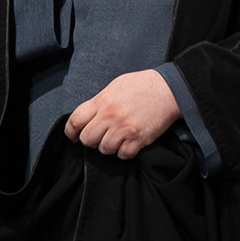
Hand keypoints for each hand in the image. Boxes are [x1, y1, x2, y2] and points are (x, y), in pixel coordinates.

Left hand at [63, 70, 181, 158]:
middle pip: (87, 139)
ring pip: (104, 149)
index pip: (75, 121)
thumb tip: (89, 115)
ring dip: (108, 147)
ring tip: (116, 138)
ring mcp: (124, 129)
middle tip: (99, 137)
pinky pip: (123, 155)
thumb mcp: (114, 86)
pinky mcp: (138, 140)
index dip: (71, 132)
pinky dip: (124, 152)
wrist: (168, 90)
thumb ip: (99, 101)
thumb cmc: (141, 85)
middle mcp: (110, 116)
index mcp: (101, 101)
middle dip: (91, 141)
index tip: (73, 136)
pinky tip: (128, 143)